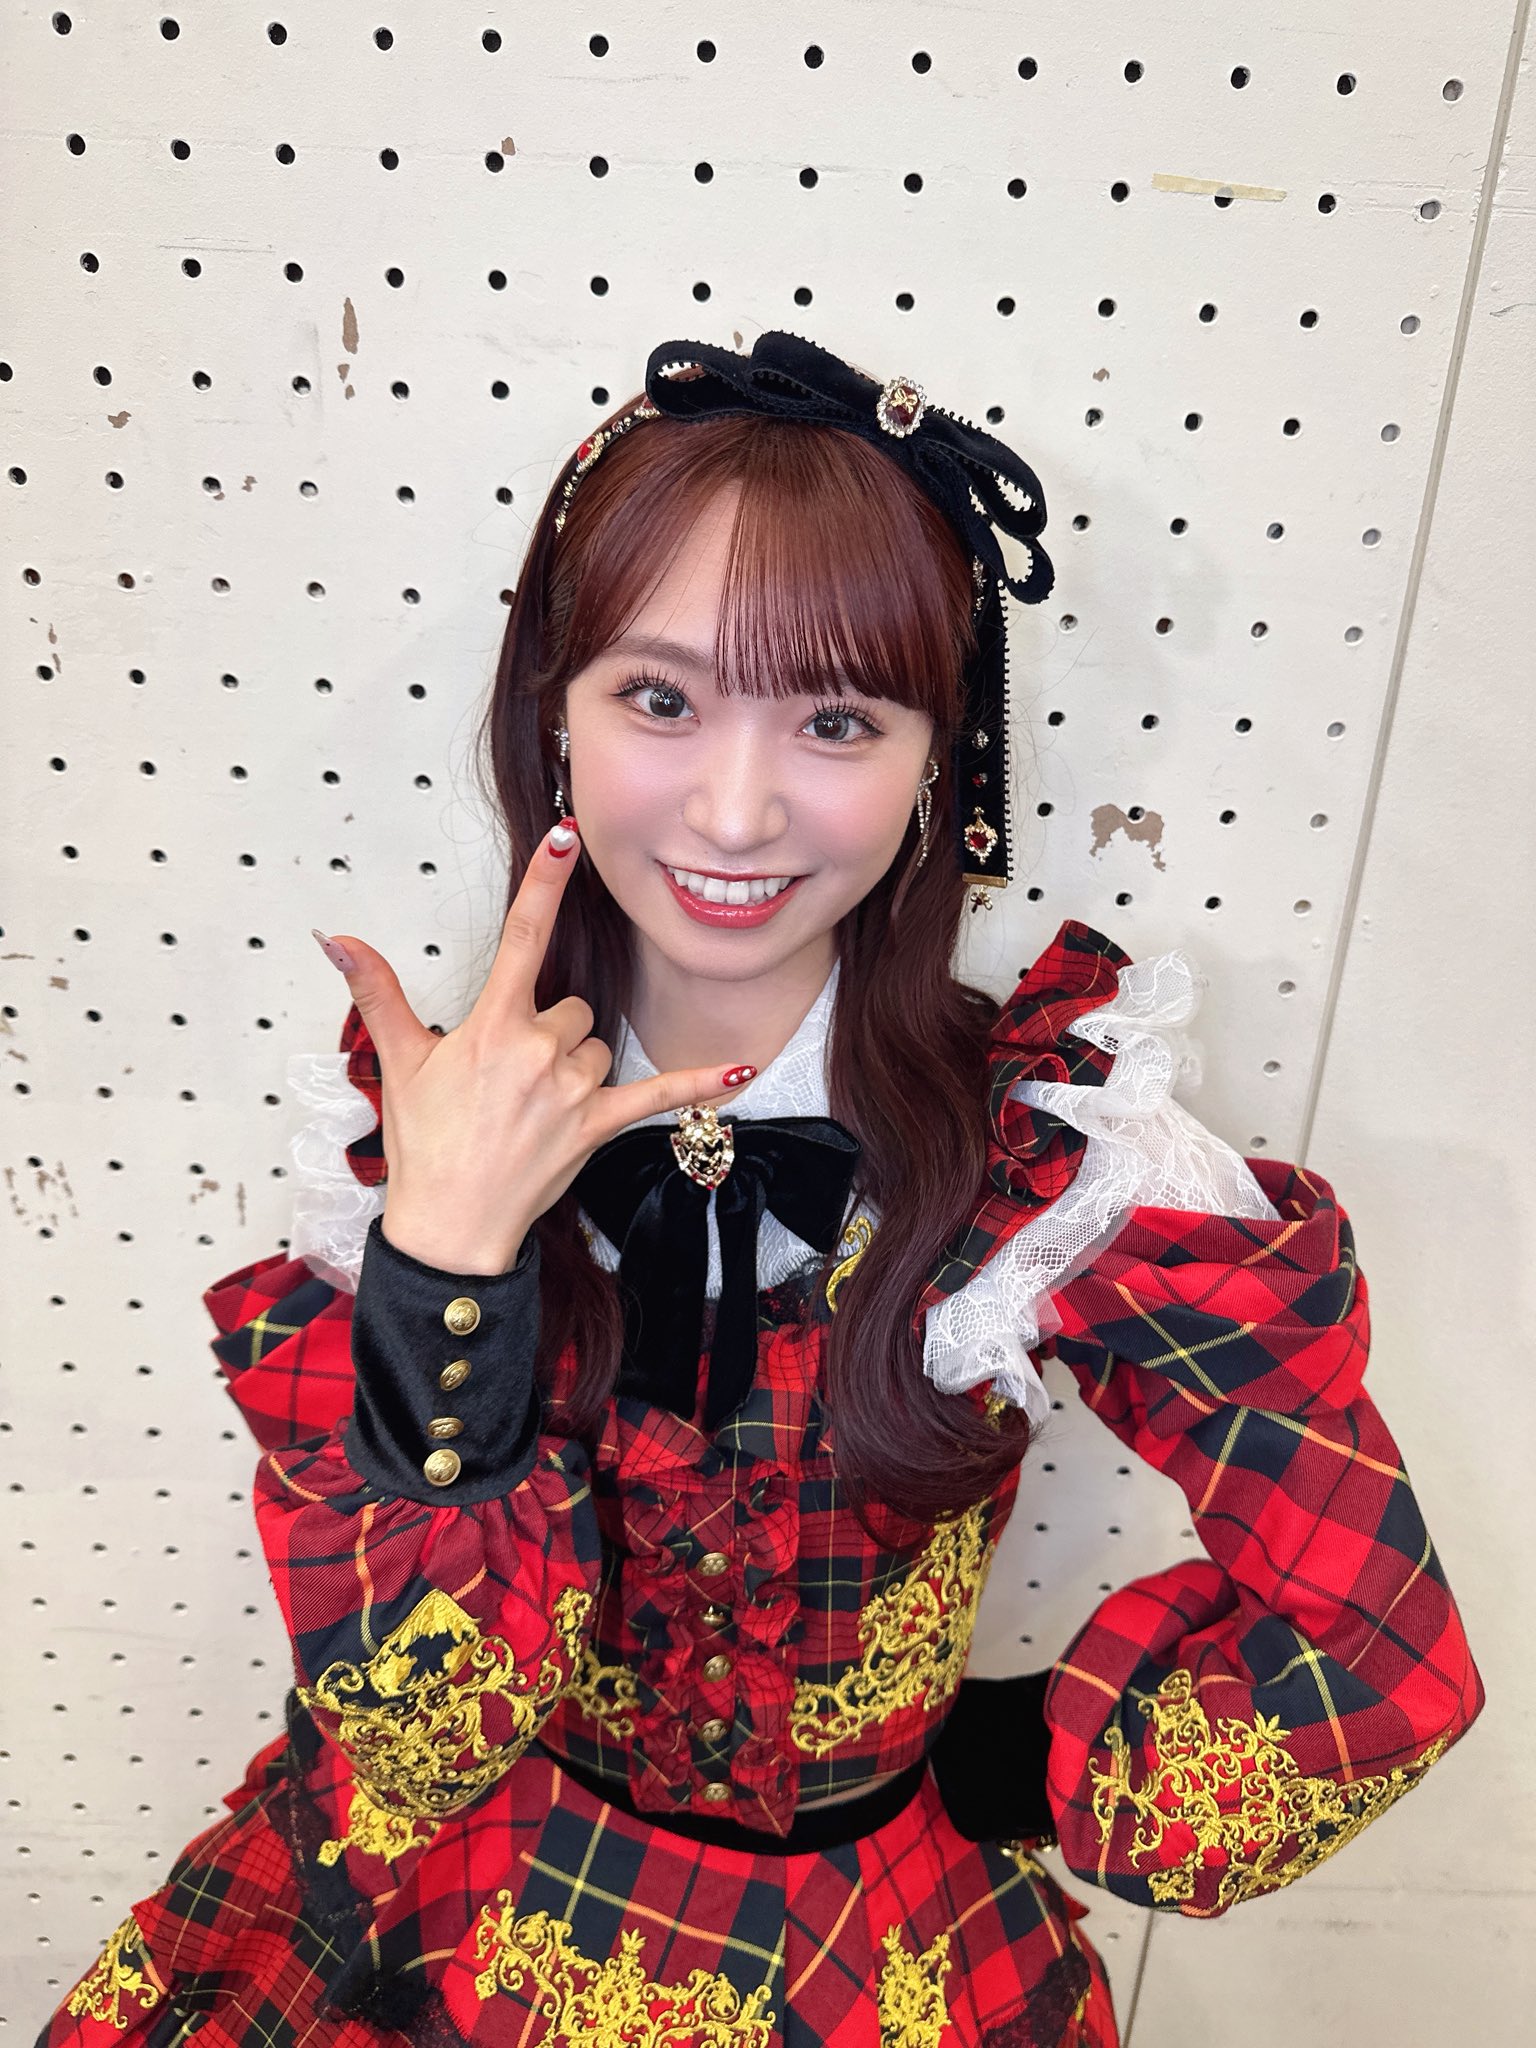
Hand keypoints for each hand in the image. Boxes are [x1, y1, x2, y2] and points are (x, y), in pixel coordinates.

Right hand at [312, 819, 757, 1274]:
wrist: (449, 1227)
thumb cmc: (424, 1148)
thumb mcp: (399, 1063)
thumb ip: (376, 992)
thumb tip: (337, 939)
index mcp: (492, 1027)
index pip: (523, 939)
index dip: (543, 885)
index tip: (563, 840)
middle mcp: (538, 1051)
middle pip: (568, 1006)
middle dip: (545, 1030)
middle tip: (506, 1077)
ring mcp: (572, 1089)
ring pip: (595, 1044)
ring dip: (574, 1063)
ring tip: (532, 1103)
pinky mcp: (597, 1125)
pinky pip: (659, 1095)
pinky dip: (700, 1084)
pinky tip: (744, 1070)